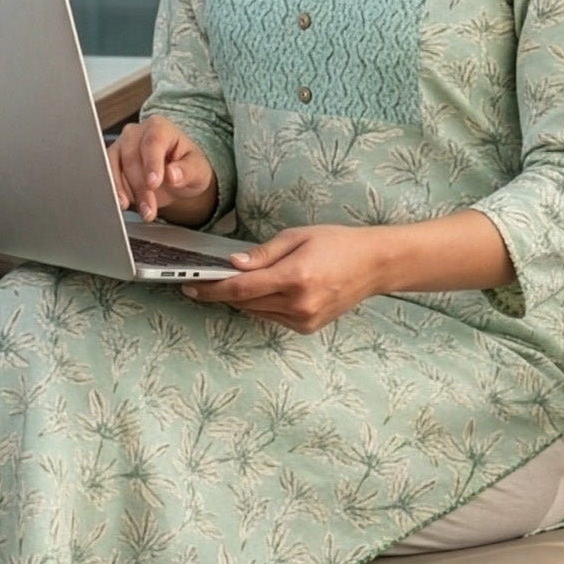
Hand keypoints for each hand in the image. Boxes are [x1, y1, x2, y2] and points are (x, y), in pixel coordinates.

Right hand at [109, 116, 217, 226]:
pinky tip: (122, 204)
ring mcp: (121, 146)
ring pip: (114, 167)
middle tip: (150, 209)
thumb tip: (172, 174)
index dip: (152, 163)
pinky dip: (114, 192)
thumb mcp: (198, 170)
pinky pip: (106, 176)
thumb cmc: (186, 166)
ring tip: (141, 211)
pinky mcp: (111, 162)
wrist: (174, 175)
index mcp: (159, 127)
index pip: (153, 142)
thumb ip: (188, 171)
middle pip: (132, 158)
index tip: (153, 183)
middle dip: (140, 187)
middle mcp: (136, 133)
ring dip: (124, 192)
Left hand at [183, 224, 384, 332]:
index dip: (211, 289)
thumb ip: (263, 253)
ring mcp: (303, 319)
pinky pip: (272, 317)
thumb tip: (232, 264)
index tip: (190, 285)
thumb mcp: (298, 236)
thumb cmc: (337, 243)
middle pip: (245, 303)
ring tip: (238, 281)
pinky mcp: (307, 327)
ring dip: (242, 299)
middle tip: (206, 279)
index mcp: (294, 277)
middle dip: (222, 292)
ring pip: (256, 312)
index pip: (241, 289)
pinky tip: (266, 290)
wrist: (373, 265)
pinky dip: (262, 305)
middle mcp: (298, 304)